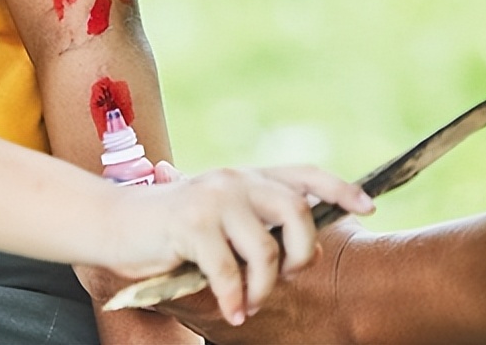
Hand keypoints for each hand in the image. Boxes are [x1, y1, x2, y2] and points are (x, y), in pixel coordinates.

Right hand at [102, 164, 372, 328]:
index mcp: (246, 178)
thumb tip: (307, 247)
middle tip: (289, 278)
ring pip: (267, 249)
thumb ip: (256, 223)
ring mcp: (213, 198)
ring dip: (264, 287)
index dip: (340, 189)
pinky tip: (231, 311)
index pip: (303, 174)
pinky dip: (235, 298)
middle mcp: (235, 180)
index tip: (369, 207)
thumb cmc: (172, 229)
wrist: (116, 225)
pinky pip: (230, 271)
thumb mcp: (220, 218)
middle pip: (296, 211)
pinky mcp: (191, 223)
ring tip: (250, 304)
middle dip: (303, 252)